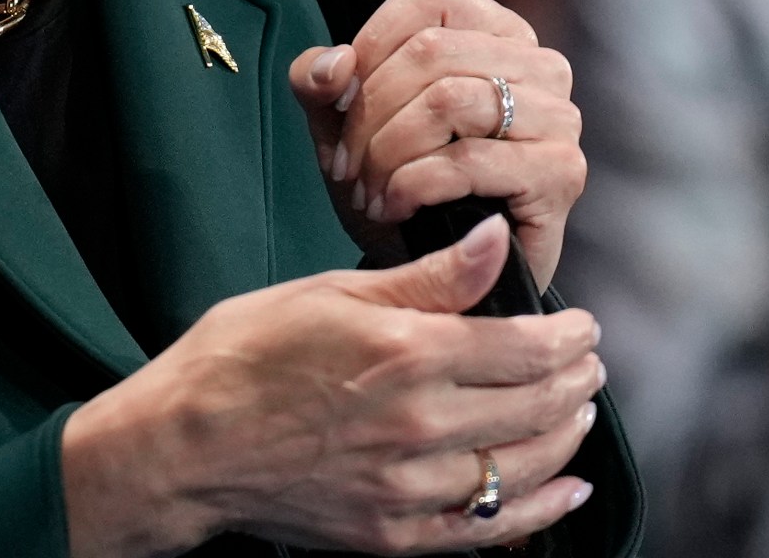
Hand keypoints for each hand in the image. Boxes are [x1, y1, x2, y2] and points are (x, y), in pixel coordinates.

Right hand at [62, 216, 602, 555]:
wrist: (180, 448)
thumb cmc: (240, 357)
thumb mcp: (330, 291)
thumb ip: (427, 277)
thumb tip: (494, 241)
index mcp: (405, 353)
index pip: (525, 346)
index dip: (569, 335)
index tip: (581, 324)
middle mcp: (417, 425)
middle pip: (536, 405)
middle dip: (576, 380)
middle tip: (589, 361)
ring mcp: (407, 488)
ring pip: (522, 467)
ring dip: (566, 435)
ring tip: (577, 409)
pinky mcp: (392, 534)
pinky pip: (488, 530)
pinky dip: (539, 510)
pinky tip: (565, 487)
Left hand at [289, 0, 585, 286]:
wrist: (443, 280)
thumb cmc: (401, 191)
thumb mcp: (343, 127)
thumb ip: (319, 81)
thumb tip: (334, 64)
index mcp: (495, 30)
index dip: (368, 48)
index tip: (340, 106)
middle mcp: (539, 63)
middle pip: (430, 53)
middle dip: (369, 116)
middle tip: (347, 168)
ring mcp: (558, 117)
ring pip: (449, 101)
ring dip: (388, 154)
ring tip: (370, 193)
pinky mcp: (560, 172)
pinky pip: (469, 159)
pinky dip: (414, 184)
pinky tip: (397, 207)